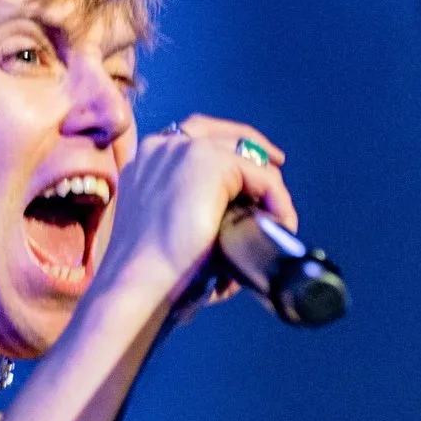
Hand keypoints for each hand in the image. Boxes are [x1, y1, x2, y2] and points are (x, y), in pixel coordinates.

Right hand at [97, 113, 295, 309]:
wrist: (140, 285)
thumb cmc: (154, 275)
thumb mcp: (173, 234)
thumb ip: (196, 213)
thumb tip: (241, 220)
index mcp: (146, 162)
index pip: (195, 137)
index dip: (230, 149)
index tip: (257, 165)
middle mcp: (162, 146)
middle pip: (222, 134)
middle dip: (255, 150)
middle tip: (278, 168)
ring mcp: (184, 149)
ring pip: (246, 157)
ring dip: (269, 188)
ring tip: (280, 221)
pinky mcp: (210, 162)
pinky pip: (262, 176)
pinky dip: (277, 200)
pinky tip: (281, 226)